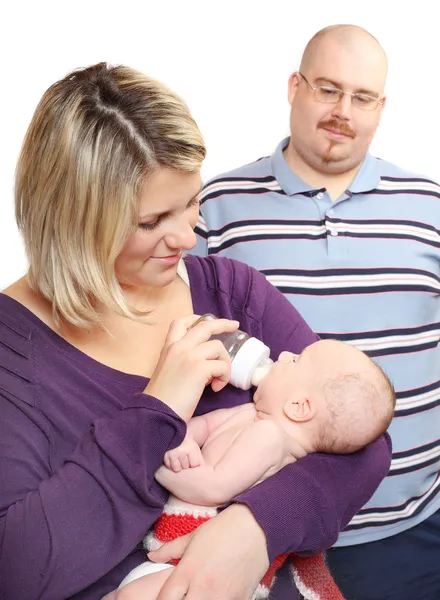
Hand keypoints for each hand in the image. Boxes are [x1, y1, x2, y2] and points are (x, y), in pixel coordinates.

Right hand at [145, 315, 238, 421]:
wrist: (156, 412)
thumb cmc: (162, 398)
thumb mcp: (167, 369)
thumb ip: (181, 359)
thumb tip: (204, 362)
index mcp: (169, 347)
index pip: (181, 322)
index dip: (196, 318)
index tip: (208, 321)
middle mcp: (179, 347)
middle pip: (206, 326)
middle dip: (223, 324)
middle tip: (235, 326)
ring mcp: (190, 356)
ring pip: (218, 347)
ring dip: (224, 362)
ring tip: (218, 379)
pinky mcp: (199, 369)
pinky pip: (222, 366)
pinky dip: (224, 377)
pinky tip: (216, 388)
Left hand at [148, 504, 268, 599]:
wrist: (257, 528)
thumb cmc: (222, 529)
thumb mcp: (193, 536)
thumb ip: (169, 549)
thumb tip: (151, 555)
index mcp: (188, 570)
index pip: (165, 599)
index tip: (165, 598)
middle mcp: (203, 587)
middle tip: (184, 596)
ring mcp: (222, 597)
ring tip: (199, 596)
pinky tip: (216, 596)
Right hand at [164, 437, 203, 471]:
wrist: (173, 433)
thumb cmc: (186, 444)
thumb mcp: (195, 449)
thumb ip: (199, 460)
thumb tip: (201, 472)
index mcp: (191, 448)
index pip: (195, 465)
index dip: (193, 465)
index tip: (192, 461)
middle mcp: (181, 451)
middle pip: (186, 468)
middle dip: (186, 465)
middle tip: (184, 458)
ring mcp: (172, 453)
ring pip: (177, 469)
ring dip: (178, 466)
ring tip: (178, 459)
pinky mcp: (164, 455)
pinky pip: (169, 467)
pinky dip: (170, 465)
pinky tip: (172, 459)